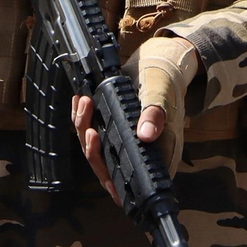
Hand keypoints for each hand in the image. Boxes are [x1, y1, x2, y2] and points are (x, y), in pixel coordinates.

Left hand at [72, 35, 198, 203]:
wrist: (160, 63)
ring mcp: (125, 142)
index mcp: (158, 155)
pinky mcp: (114, 130)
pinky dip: (84, 120)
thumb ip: (155, 115)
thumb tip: (146, 135)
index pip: (134, 180)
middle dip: (93, 150)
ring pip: (97, 150)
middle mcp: (140, 153)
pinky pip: (94, 133)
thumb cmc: (167, 83)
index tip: (104, 172)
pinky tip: (80, 105)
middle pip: (109, 167)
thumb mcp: (161, 96)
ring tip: (84, 106)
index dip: (116, 183)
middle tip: (89, 129)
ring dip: (85, 130)